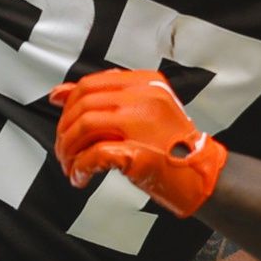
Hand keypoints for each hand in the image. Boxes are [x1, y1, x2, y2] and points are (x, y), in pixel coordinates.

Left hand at [50, 69, 227, 217]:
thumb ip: (108, 98)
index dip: (69, 100)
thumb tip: (58, 93)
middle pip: (84, 105)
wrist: (202, 175)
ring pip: (84, 126)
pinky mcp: (139, 152)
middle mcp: (144, 98)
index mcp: (146, 83)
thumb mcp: (145, 111)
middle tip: (63, 149)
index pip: (91, 83)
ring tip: (70, 165)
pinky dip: (80, 167)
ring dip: (68, 150)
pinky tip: (80, 177)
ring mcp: (142, 124)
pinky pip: (94, 155)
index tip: (60, 114)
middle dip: (64, 130)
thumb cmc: (174, 146)